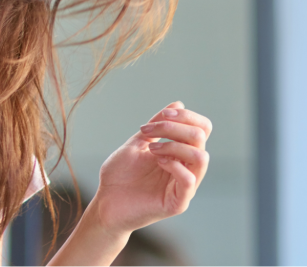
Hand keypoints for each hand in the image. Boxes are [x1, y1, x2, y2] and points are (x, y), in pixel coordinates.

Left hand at [88, 101, 210, 236]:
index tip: (163, 114)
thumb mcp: (138, 142)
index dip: (187, 117)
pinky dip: (174, 165)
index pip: (201, 129)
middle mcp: (186, 167)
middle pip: (200, 137)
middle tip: (149, 130)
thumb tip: (179, 104)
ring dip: (175, 145)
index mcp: (180, 153)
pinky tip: (156, 161)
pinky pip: (189, 181)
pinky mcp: (177, 203)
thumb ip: (158, 124)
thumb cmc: (119, 174)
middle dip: (174, 127)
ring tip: (152, 149)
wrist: (105, 201)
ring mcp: (184, 186)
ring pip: (201, 158)